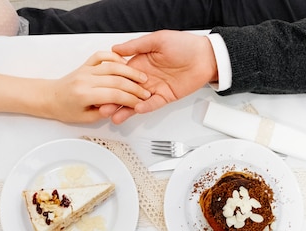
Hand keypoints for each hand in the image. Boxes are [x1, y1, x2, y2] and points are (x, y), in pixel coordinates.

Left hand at [44, 51, 149, 122]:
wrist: (49, 97)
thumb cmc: (64, 109)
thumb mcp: (85, 119)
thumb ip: (103, 113)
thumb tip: (118, 107)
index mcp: (85, 95)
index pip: (115, 95)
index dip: (131, 99)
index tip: (140, 103)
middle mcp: (86, 80)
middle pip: (117, 80)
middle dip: (135, 87)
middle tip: (145, 92)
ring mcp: (86, 70)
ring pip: (112, 66)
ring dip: (130, 71)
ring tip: (141, 77)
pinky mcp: (86, 64)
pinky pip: (101, 56)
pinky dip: (114, 57)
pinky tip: (124, 63)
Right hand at [102, 30, 218, 123]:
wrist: (205, 56)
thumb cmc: (184, 45)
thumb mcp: (157, 40)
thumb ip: (136, 46)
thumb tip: (116, 49)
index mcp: (141, 63)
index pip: (121, 76)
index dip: (111, 83)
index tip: (100, 88)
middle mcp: (145, 78)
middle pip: (126, 92)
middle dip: (114, 100)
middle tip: (104, 107)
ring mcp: (155, 88)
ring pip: (136, 101)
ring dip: (125, 109)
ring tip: (115, 116)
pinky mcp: (165, 96)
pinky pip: (153, 104)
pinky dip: (144, 107)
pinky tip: (135, 109)